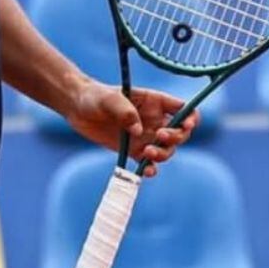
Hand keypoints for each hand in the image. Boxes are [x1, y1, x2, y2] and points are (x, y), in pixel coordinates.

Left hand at [64, 80, 198, 177]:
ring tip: (147, 153)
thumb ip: (125, 112)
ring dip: (163, 155)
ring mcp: (145, 137)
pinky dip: (151, 168)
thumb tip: (139, 131)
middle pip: (180, 133)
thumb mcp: (109, 99)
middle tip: (159, 137)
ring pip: (167, 150)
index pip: (183, 110)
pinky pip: (148, 163)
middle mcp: (155, 120)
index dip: (191, 118)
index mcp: (156, 102)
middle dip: (175, 138)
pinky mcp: (133, 150)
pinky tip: (146, 170)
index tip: (186, 125)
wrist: (77, 109)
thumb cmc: (95, 97)